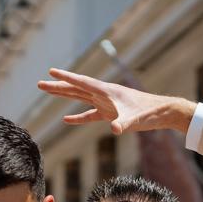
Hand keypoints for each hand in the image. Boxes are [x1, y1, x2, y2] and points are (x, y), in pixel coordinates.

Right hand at [38, 68, 195, 134]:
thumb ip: (124, 124)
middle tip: (40, 83)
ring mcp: (106, 103)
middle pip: (76, 88)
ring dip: (64, 95)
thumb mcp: (135, 119)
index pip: (82, 82)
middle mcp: (104, 94)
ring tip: (48, 91)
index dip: (66, 78)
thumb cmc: (150, 113)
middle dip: (58, 86)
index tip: (51, 71)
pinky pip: (89, 114)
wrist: (162, 112)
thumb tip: (114, 130)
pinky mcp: (110, 113)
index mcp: (107, 91)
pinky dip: (78, 117)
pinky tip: (67, 120)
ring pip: (80, 97)